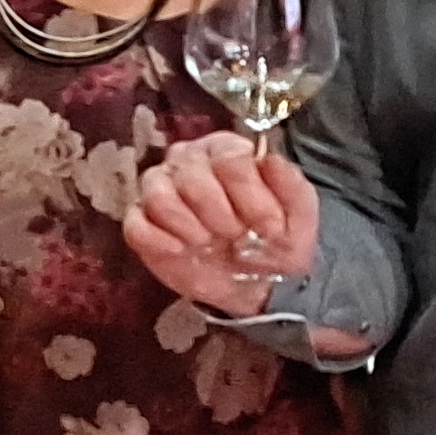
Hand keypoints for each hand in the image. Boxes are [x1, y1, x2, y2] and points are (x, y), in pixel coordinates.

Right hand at [125, 134, 315, 314]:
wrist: (257, 285)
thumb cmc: (276, 241)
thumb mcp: (299, 215)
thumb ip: (290, 184)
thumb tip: (268, 159)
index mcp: (227, 150)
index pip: (229, 157)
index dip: (249, 195)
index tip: (266, 227)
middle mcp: (187, 161)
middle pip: (191, 175)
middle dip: (220, 216)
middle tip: (236, 237)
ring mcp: (158, 190)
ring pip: (158, 195)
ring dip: (190, 227)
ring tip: (209, 243)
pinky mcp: (140, 225)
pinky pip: (136, 226)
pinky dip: (160, 241)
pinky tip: (183, 251)